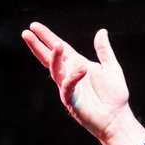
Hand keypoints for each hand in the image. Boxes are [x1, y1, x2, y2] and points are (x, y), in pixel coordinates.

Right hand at [21, 23, 144, 144]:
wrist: (117, 118)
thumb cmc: (114, 95)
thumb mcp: (111, 67)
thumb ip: (104, 50)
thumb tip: (101, 31)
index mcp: (77, 65)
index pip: (59, 48)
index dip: (47, 37)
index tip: (34, 26)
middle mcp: (69, 75)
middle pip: (49, 58)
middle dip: (37, 46)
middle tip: (26, 33)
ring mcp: (68, 89)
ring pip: (55, 71)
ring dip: (54, 58)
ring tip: (56, 45)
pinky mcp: (71, 101)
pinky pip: (68, 87)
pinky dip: (74, 77)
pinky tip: (83, 68)